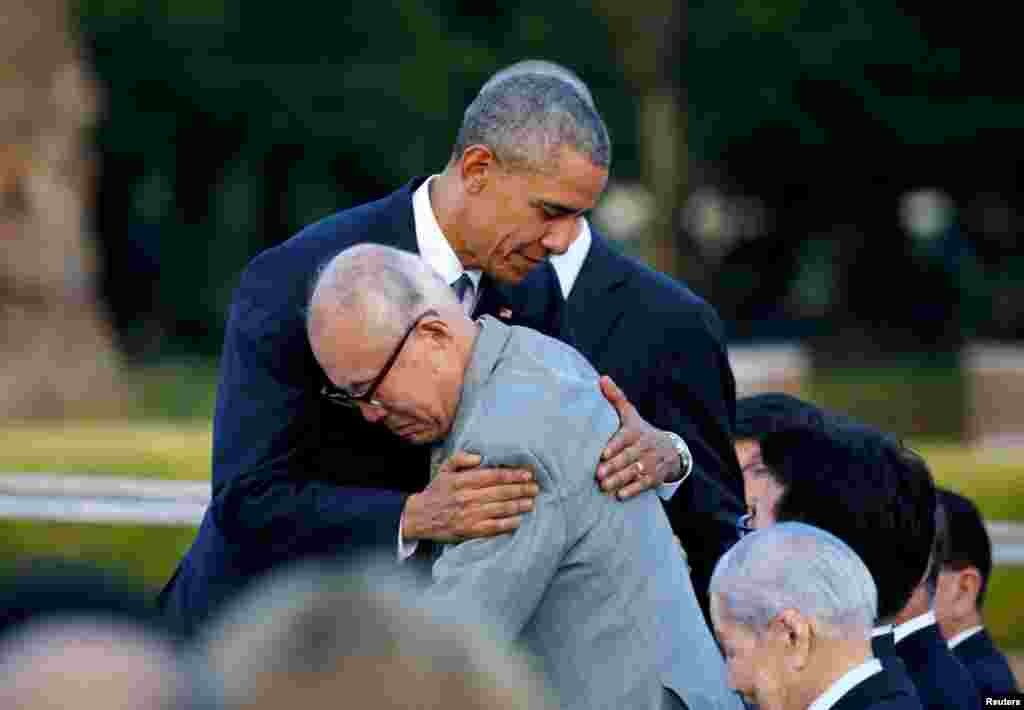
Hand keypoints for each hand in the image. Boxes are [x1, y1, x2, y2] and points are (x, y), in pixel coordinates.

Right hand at [403, 451, 538, 542]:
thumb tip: (479, 457)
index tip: (528, 473)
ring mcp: (469, 515)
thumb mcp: (444, 469)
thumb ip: (460, 459)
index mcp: (462, 480)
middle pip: (500, 492)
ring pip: (500, 509)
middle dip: (521, 489)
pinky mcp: (470, 530)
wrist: (418, 517)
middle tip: (535, 487)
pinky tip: (519, 520)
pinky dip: (508, 523)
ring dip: (518, 505)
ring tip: (531, 502)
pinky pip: (493, 527)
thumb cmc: (436, 492)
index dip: (512, 474)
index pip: (493, 475)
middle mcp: (467, 497)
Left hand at [596, 375, 681, 499]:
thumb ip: (616, 398)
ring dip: (619, 480)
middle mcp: (645, 447)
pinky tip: (620, 495)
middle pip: (629, 457)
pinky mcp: (655, 477)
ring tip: (604, 486)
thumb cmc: (640, 431)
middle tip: (598, 474)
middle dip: (614, 466)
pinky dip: (632, 490)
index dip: (615, 446)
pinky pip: (644, 484)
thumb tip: (602, 378)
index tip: (603, 454)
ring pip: (635, 472)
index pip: (625, 438)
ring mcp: (651, 463)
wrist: (671, 448)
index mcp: (637, 431)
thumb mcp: (631, 414)